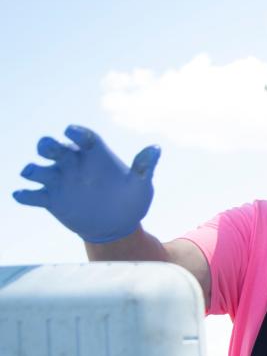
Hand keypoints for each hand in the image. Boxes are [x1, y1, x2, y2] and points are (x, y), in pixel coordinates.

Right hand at [14, 125, 159, 242]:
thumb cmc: (130, 200)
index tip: (70, 130)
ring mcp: (60, 180)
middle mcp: (73, 163)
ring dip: (33, 170)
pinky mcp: (50, 198)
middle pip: (54, 147)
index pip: (84, 137)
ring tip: (32, 174)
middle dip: (47, 145)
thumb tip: (155, 149)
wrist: (117, 225)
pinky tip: (22, 195)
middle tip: (47, 148)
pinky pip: (33, 195)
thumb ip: (144, 168)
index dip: (76, 132)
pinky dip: (25, 195)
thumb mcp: (140, 186)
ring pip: (39, 169)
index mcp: (95, 155)